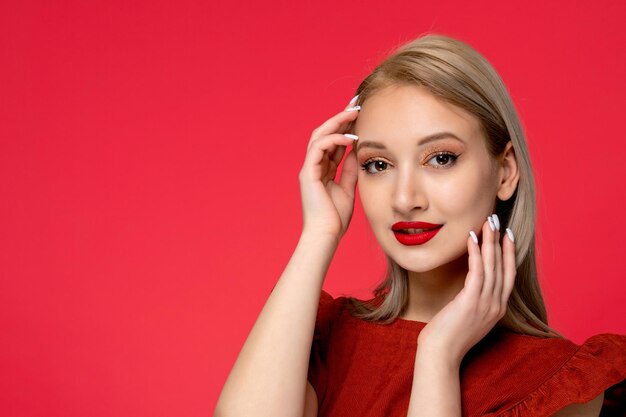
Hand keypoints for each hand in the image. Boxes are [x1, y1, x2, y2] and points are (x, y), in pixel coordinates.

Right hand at [298, 98, 359, 239]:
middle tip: (356, 103)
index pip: (334, 141)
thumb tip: (358, 149)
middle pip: (325, 133)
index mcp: (323, 169)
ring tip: (354, 112)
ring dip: (337, 122)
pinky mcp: (307, 173)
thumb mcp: (348, 187)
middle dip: (340, 117)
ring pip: (319, 135)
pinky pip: (318, 148)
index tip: (360, 113)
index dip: (346, 126)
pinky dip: (333, 139)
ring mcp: (309, 168)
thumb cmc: (336, 217)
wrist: (326, 234)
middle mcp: (313, 165)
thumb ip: (350, 168)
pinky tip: (349, 137)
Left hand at [416, 214, 515, 366]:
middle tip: (498, 221)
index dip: (509, 254)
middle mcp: (496, 306)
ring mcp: (486, 304)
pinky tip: (472, 238)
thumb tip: (471, 286)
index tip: (507, 235)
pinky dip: (476, 253)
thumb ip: (474, 301)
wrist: (440, 354)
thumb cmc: (448, 336)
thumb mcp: (468, 317)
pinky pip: (477, 272)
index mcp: (498, 309)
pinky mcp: (471, 302)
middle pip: (503, 267)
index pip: (508, 276)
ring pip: (492, 266)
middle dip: (501, 242)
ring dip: (490, 242)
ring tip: (488, 222)